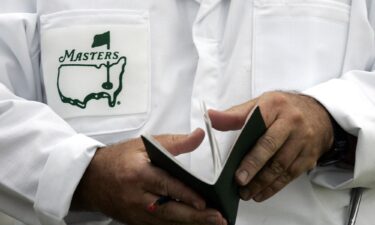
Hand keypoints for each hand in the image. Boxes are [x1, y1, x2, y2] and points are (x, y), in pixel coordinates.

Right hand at [73, 129, 226, 224]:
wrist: (90, 179)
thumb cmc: (118, 159)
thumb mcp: (143, 145)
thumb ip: (173, 142)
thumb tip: (198, 135)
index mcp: (139, 174)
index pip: (166, 186)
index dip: (186, 195)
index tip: (204, 202)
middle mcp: (137, 197)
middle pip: (169, 210)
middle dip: (194, 217)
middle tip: (217, 219)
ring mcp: (135, 213)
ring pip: (166, 223)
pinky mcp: (135, 222)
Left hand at [208, 91, 333, 201]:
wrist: (318, 113)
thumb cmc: (283, 109)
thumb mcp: (259, 104)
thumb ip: (235, 114)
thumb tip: (210, 117)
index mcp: (275, 106)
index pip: (258, 128)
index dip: (248, 152)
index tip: (236, 170)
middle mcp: (292, 122)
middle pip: (271, 149)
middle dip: (254, 169)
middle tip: (240, 183)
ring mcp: (304, 140)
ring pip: (282, 166)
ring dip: (263, 183)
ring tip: (246, 193)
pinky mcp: (310, 156)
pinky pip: (291, 175)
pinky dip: (275, 187)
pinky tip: (261, 193)